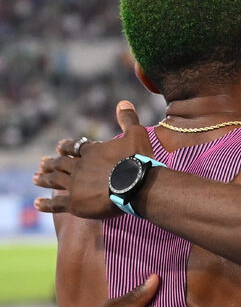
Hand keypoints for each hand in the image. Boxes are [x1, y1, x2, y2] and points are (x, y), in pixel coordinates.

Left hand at [33, 101, 151, 217]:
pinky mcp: (75, 203)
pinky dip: (46, 204)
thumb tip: (123, 102)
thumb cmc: (138, 160)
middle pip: (61, 163)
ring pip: (55, 180)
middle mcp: (79, 167)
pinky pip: (57, 204)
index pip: (75, 148)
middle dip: (51, 163)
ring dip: (45, 178)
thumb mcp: (136, 135)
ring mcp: (75, 185)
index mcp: (92, 152)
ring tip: (35, 178)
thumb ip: (128, 120)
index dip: (67, 147)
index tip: (58, 147)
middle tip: (42, 163)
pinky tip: (36, 204)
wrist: (136, 184)